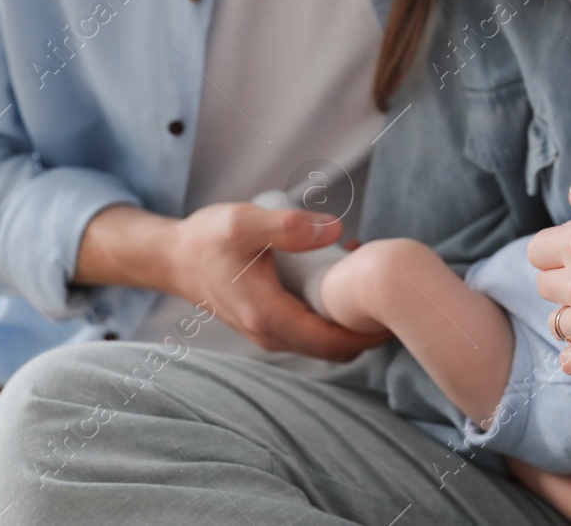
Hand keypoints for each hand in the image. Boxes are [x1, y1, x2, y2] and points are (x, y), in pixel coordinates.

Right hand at [162, 202, 389, 359]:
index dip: (371, 332)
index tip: (398, 306)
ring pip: (325, 339)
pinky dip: (332, 309)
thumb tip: (336, 232)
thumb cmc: (206, 240)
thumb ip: (290, 227)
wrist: (172, 257)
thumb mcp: (245, 222)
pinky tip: (340, 271)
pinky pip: (311, 327)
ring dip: (349, 314)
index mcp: (270, 316)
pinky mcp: (269, 323)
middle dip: (367, 323)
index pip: (335, 343)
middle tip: (388, 284)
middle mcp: (271, 334)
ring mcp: (270, 332)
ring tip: (366, 272)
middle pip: (336, 348)